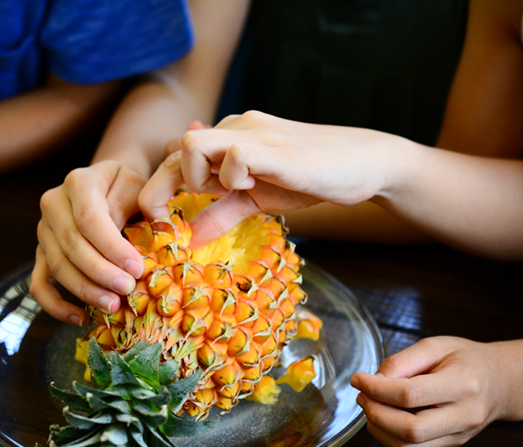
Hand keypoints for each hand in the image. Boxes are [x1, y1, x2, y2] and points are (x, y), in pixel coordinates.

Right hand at [30, 160, 146, 324]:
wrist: (110, 184)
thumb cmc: (129, 187)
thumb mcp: (137, 186)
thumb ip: (133, 208)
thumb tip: (130, 246)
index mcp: (79, 183)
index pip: (90, 219)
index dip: (112, 247)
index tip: (136, 268)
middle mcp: (53, 204)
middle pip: (71, 245)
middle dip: (100, 272)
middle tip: (127, 290)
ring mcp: (44, 230)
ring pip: (57, 266)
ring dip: (84, 290)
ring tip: (112, 305)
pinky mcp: (42, 253)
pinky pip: (39, 284)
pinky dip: (56, 306)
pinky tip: (81, 319)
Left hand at [140, 111, 403, 247]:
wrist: (364, 163)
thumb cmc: (309, 178)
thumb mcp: (255, 200)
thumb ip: (221, 213)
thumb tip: (189, 240)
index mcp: (226, 140)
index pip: (175, 157)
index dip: (158, 189)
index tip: (161, 224)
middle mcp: (233, 129)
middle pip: (174, 151)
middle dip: (159, 191)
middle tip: (166, 224)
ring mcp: (254, 134)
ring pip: (193, 144)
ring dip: (195, 178)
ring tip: (224, 193)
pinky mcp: (276, 149)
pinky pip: (234, 157)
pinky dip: (233, 179)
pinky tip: (252, 187)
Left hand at [350, 336, 506, 446]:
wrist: (501, 382)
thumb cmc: (466, 360)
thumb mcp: (436, 346)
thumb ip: (402, 360)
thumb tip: (374, 379)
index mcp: (463, 384)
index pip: (410, 395)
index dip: (376, 388)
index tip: (358, 379)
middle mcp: (464, 415)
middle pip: (410, 429)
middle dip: (375, 413)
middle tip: (362, 395)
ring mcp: (458, 435)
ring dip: (378, 429)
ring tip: (370, 405)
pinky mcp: (449, 445)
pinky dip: (389, 436)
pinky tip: (383, 416)